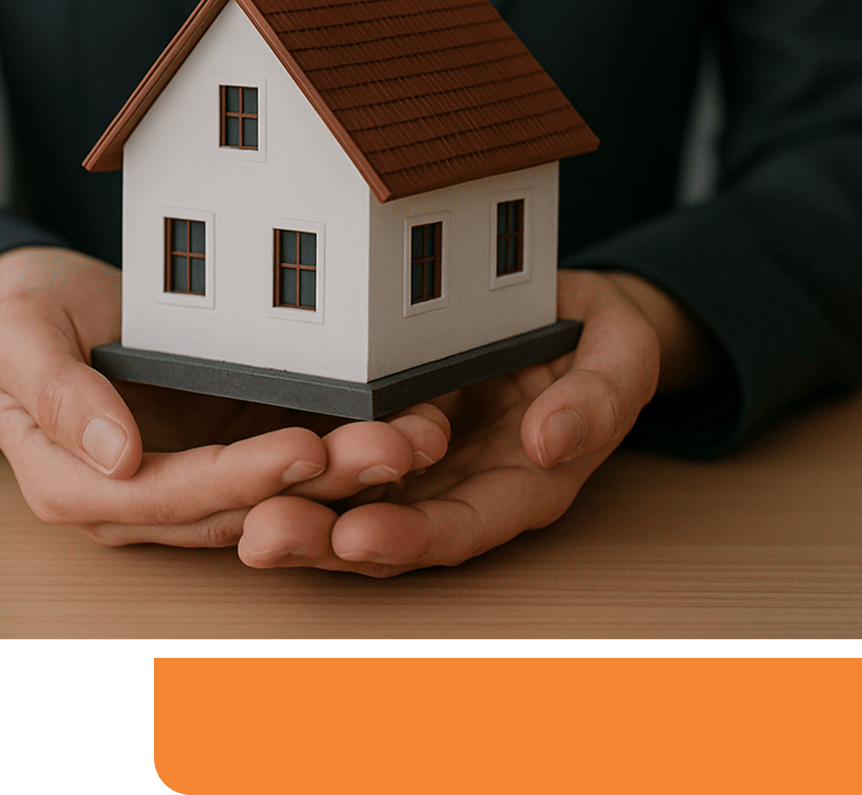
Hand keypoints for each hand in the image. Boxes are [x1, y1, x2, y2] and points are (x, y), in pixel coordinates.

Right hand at [0, 246, 451, 546]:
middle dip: (326, 482)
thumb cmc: (28, 320)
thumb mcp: (19, 341)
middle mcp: (143, 505)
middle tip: (397, 447)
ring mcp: (194, 482)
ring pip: (283, 493)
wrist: (56, 309)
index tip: (306, 448)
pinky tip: (409, 419)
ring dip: (356, 474)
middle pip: (244, 506)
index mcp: (79, 489)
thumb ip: (57, 395)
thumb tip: (115, 456)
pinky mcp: (233, 453)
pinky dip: (353, 448)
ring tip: (421, 436)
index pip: (174, 494)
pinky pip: (297, 463)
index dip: (243, 478)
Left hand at [234, 268, 709, 576]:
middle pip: (388, 533)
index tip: (362, 537)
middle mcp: (459, 489)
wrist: (572, 319)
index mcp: (520, 485)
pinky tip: (239, 470)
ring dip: (294, 517)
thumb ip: (598, 401)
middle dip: (326, 542)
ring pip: (346, 506)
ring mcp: (415, 467)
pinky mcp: (379, 430)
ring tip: (241, 517)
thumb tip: (550, 441)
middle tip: (266, 535)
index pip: (463, 525)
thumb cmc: (600, 342)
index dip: (412, 536)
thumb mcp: (623, 357)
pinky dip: (287, 470)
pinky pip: (330, 459)